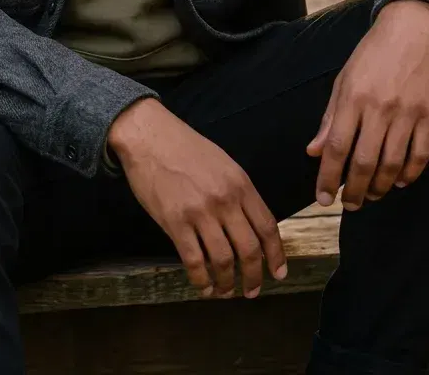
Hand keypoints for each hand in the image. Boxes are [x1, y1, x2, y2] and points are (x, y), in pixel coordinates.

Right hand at [108, 98, 287, 299]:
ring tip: (225, 292)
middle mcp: (225, 200)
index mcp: (240, 184)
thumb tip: (250, 225)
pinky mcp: (175, 222)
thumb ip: (238, 192)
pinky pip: (194, 261)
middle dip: (253, 276)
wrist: (150, 136)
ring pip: (223, 260)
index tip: (278, 272)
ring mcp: (200, 212)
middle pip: (249, 249)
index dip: (276, 255)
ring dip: (227, 283)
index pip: (267, 227)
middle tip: (251, 291)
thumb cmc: (186, 147)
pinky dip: (201, 280)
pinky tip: (203, 287)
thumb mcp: (223, 163)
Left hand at [306, 0, 428, 210]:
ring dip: (379, 187)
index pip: (335, 147)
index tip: (323, 198)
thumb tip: (313, 151)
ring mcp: (408, 112)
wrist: (414, 27)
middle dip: (354, 191)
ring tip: (370, 195)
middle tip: (349, 205)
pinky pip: (420, 155)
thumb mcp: (344, 79)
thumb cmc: (374, 53)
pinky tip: (398, 181)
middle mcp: (379, 107)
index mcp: (352, 97)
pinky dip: (409, 174)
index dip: (327, 177)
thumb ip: (330, 117)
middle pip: (363, 162)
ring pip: (392, 164)